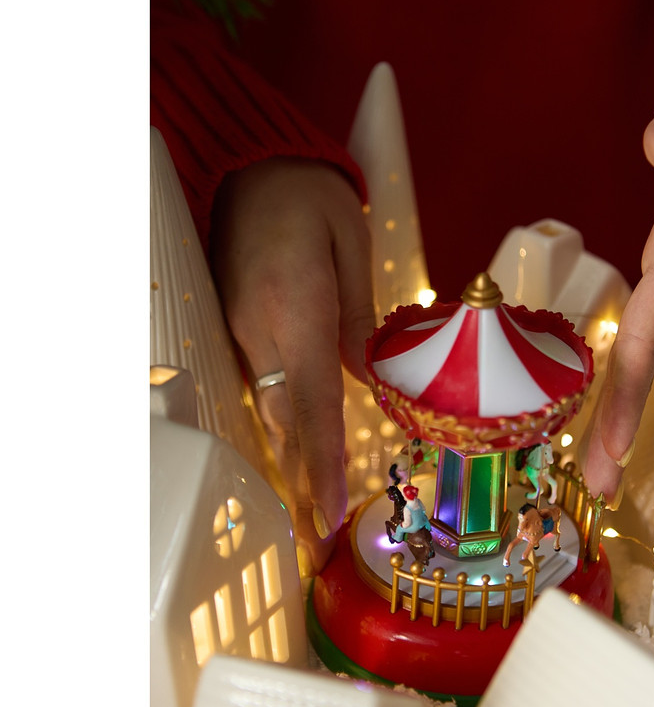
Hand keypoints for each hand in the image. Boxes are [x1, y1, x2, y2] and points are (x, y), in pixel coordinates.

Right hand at [210, 159, 373, 572]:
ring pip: (271, 409)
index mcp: (295, 307)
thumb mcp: (351, 244)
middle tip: (317, 542)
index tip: (324, 516)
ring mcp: (236, 332)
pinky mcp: (232, 328)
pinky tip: (299, 450)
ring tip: (310, 513)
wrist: (249, 164)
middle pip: (286, 420)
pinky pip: (263, 386)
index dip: (320, 464)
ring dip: (293, 459)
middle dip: (303, 482)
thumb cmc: (310, 195)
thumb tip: (370, 380)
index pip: (313, 402)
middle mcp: (257, 331)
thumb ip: (361, 317)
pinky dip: (284, 422)